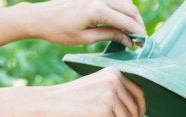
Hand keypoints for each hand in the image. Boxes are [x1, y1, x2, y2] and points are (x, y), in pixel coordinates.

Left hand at [25, 0, 145, 45]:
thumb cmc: (60, 31)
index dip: (138, 33)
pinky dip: (123, 8)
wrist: (40, 17)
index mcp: (97, 10)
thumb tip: (128, 40)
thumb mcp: (86, 38)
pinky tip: (122, 20)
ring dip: (132, 16)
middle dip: (138, 24)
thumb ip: (109, 35)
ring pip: (125, 1)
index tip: (144, 44)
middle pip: (130, 9)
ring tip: (133, 31)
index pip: (126, 21)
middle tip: (142, 39)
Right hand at [43, 67, 145, 116]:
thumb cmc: (71, 98)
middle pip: (135, 107)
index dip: (141, 109)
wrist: (50, 104)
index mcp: (114, 73)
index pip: (138, 92)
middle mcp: (115, 81)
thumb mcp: (97, 86)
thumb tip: (133, 111)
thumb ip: (114, 92)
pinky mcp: (104, 111)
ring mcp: (110, 95)